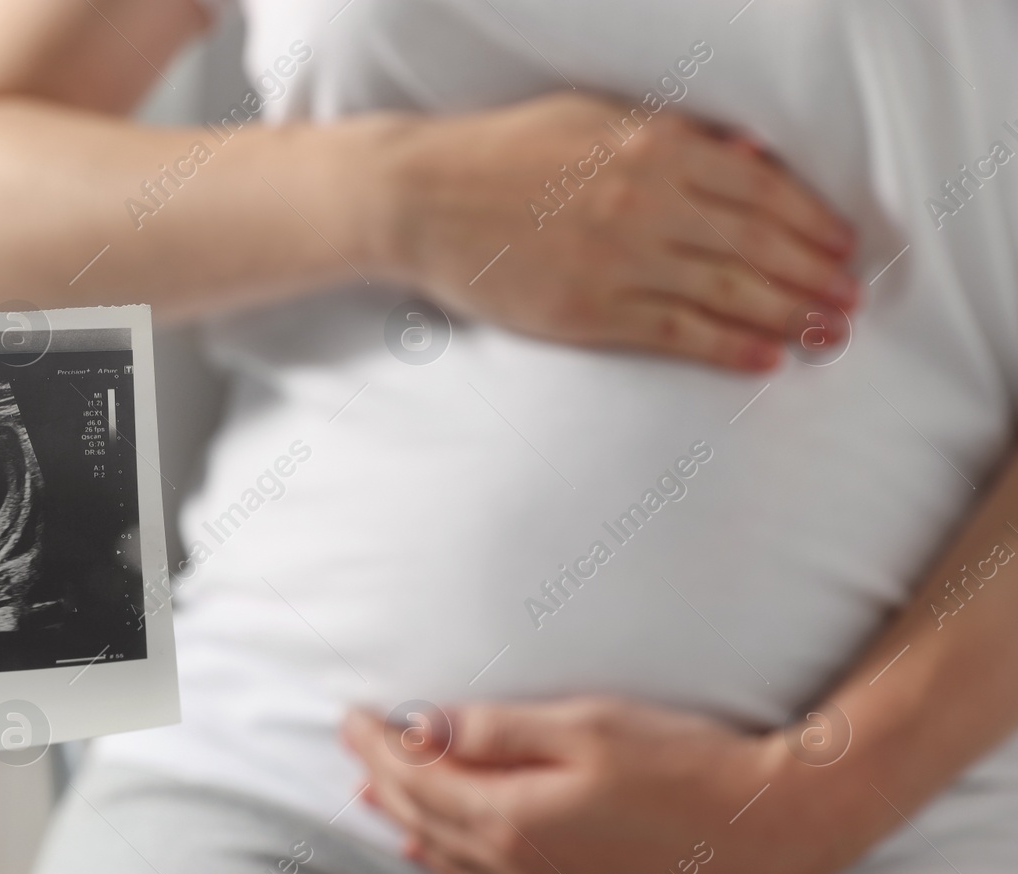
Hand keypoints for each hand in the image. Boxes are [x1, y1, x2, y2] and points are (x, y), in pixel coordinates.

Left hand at [342, 698, 854, 873]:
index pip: (418, 776)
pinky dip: (441, 859)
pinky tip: (425, 848)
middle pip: (422, 814)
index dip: (379, 743)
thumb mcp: (583, 725)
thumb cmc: (678, 761)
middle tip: (351, 736)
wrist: (760, 824)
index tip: (352, 712)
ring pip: (444, 852)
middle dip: (380, 774)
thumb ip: (495, 731)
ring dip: (403, 818)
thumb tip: (421, 726)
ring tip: (370, 789)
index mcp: (510, 816)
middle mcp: (514, 864)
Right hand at [375, 92, 856, 371]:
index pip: (756, 188)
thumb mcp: (591, 117)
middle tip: (850, 299)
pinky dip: (726, 347)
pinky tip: (764, 359)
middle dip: (811, 275)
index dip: (809, 221)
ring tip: (827, 333)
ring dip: (786, 315)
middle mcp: (642, 204)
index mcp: (650, 148)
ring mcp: (615, 262)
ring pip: (725, 293)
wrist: (420, 199)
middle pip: (754, 245)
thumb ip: (672, 133)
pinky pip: (674, 333)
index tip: (843, 244)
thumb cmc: (503, 153)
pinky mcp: (585, 312)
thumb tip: (749, 152)